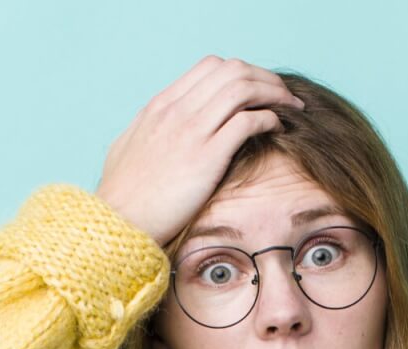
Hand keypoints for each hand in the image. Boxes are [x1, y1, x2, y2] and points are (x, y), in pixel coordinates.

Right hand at [96, 56, 305, 247]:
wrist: (117, 223)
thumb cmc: (122, 195)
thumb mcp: (127, 147)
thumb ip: (146, 128)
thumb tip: (153, 122)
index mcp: (161, 105)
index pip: (211, 66)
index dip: (242, 72)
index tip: (258, 90)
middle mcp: (177, 110)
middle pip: (233, 70)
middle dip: (266, 78)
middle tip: (284, 97)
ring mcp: (191, 131)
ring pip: (244, 88)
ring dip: (274, 94)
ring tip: (291, 109)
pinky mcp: (207, 157)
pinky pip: (248, 121)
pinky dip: (269, 118)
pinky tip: (277, 129)